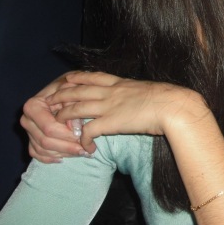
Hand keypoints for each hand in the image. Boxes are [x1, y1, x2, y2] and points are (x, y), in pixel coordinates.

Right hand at [20, 71, 84, 162]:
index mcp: (33, 106)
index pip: (49, 128)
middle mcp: (26, 120)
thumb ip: (73, 107)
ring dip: (64, 153)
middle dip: (68, 147)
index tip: (84, 136)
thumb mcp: (73, 92)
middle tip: (88, 149)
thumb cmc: (70, 89)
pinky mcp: (31, 140)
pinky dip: (52, 158)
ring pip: (43, 150)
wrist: (64, 89)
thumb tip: (75, 130)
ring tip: (84, 152)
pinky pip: (38, 154)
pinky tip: (66, 156)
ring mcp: (28, 131)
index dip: (67, 135)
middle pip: (46, 141)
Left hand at [51, 71, 207, 153]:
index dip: (77, 77)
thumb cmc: (169, 99)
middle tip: (50, 100)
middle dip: (61, 95)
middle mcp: (111, 91)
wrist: (173, 106)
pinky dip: (82, 140)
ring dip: (63, 116)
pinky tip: (85, 148)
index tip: (67, 79)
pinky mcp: (110, 122)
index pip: (93, 76)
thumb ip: (139, 93)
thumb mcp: (150, 90)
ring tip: (56, 124)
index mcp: (121, 82)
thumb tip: (143, 97)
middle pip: (77, 90)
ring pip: (76, 108)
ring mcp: (109, 106)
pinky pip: (87, 131)